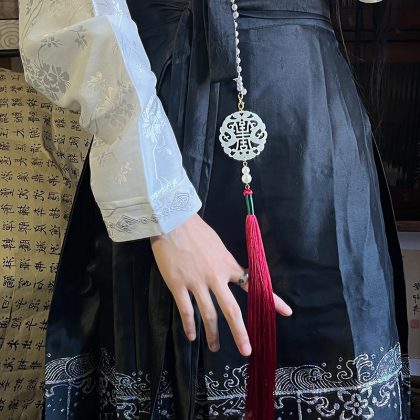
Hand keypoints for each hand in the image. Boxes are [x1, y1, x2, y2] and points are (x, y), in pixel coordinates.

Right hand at [150, 214, 291, 356]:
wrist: (173, 221)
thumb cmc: (196, 230)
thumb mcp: (217, 244)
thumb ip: (224, 262)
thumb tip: (228, 275)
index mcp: (228, 265)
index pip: (253, 285)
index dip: (271, 299)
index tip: (287, 312)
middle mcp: (216, 277)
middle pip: (231, 310)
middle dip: (240, 332)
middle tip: (246, 350)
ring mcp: (197, 282)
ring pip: (208, 314)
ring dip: (212, 334)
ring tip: (214, 347)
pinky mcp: (178, 284)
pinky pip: (186, 310)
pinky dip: (189, 325)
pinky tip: (192, 336)